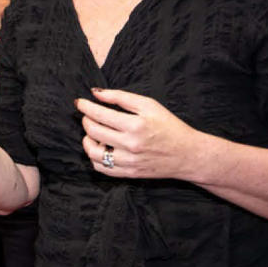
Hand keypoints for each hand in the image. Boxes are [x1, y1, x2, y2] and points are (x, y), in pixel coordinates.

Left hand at [76, 88, 201, 180]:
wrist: (187, 154)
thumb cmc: (169, 126)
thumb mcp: (149, 105)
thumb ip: (121, 97)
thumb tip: (96, 93)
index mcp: (135, 125)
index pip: (99, 115)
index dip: (85, 107)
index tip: (79, 102)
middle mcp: (130, 145)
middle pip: (93, 132)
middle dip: (86, 121)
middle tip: (88, 115)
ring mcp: (128, 162)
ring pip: (93, 153)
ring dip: (87, 140)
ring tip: (92, 133)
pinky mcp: (129, 173)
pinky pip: (101, 168)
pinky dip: (95, 157)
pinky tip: (100, 147)